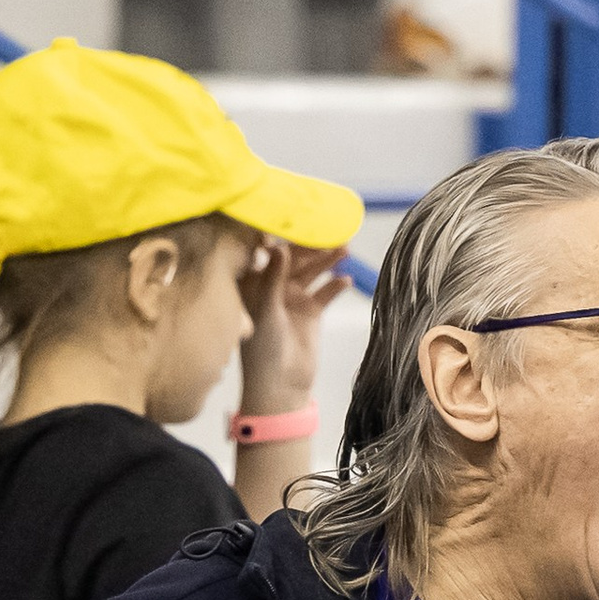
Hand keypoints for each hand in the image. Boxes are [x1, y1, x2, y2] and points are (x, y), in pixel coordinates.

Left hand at [239, 237, 348, 413]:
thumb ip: (272, 277)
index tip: (295, 214)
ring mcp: (292, 297)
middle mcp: (272, 285)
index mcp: (253, 281)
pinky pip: (325, 293)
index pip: (266, 250)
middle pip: (294, 257)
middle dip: (311, 244)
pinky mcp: (311, 312)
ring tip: (344, 248)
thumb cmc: (261, 349)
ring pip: (312, 272)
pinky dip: (335, 286)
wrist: (280, 385)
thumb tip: (278, 247)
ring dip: (327, 261)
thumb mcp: (265, 309)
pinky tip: (345, 280)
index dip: (280, 233)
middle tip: (329, 229)